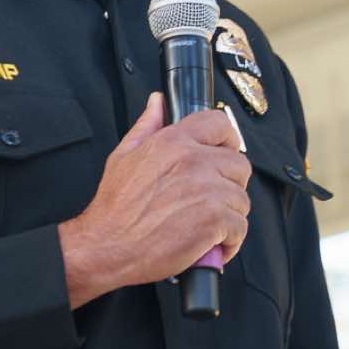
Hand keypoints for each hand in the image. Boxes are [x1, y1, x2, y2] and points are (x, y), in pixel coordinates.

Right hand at [57, 92, 251, 308]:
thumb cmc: (114, 207)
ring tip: (207, 227)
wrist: (108, 246)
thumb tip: (157, 102)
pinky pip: (239, 228)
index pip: (219, 124)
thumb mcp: (124, 156)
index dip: (228, 140)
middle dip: (230, 185)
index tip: (225, 154)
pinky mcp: (214, 220)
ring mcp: (207, 190)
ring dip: (229, 216)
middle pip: (239, 164)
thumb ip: (146, 126)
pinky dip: (229, 242)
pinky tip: (210, 245)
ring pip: (241, 199)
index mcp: (173, 141)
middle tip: (212, 201)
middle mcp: (193, 161)